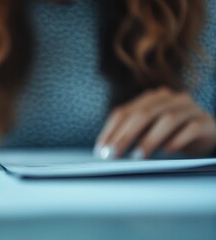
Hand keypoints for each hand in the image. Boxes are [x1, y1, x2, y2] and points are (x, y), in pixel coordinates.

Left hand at [95, 87, 215, 159]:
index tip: (100, 150)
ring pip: (166, 120)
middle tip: (113, 155)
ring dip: (149, 139)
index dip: (110, 131)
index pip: (124, 112)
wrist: (208, 134)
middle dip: (125, 136)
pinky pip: (190, 129)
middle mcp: (169, 99)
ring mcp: (189, 108)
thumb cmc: (171, 134)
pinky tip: (167, 152)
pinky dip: (176, 141)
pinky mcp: (205, 121)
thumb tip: (108, 151)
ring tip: (137, 157)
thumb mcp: (149, 132)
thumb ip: (132, 134)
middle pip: (142, 114)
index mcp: (150, 98)